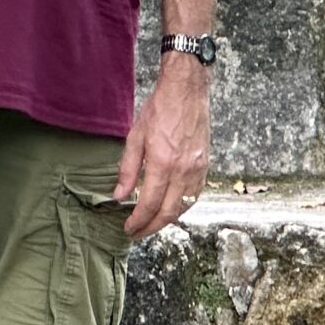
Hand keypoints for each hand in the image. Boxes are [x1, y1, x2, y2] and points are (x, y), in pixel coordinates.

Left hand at [114, 55, 210, 237]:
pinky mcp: (205, 166)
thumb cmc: (160, 109)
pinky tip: (171, 208)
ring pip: (183, 207)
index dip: (138, 221)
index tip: (128, 228)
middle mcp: (183, 170)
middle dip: (151, 228)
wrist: (187, 91)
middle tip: (137, 233)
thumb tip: (119, 195)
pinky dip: (181, 207)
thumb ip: (127, 169)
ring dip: (167, 220)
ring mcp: (197, 169)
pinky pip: (194, 196)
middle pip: (168, 213)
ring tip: (151, 224)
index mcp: (163, 163)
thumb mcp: (135, 137)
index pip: (150, 204)